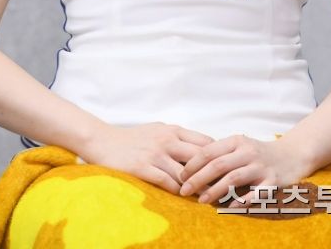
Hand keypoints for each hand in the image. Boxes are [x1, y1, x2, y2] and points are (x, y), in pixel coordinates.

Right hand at [80, 121, 214, 194]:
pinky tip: (183, 199)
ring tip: (208, 198)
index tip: (227, 169)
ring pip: (185, 173)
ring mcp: (155, 154)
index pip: (205, 142)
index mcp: (173, 130)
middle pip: (200, 157)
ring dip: (197, 187)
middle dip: (213, 173)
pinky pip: (166, 182)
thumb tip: (200, 149)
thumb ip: (178, 138)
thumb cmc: (133, 138)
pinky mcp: (143, 167)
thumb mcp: (158, 130)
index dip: (218, 156)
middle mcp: (167, 140)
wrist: (103, 141)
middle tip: (225, 188)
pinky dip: (177, 191)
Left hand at [178, 134, 310, 205]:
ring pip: (233, 178)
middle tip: (184, 191)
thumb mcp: (240, 146)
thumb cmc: (258, 153)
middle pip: (218, 164)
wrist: (292, 155)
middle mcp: (247, 151)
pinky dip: (242, 200)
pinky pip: (256, 192)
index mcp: (236, 141)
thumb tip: (192, 168)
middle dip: (198, 179)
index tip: (181, 176)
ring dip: (215, 190)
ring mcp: (261, 166)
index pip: (209, 151)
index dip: (193, 164)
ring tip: (201, 200)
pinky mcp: (273, 181)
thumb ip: (220, 153)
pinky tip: (229, 207)